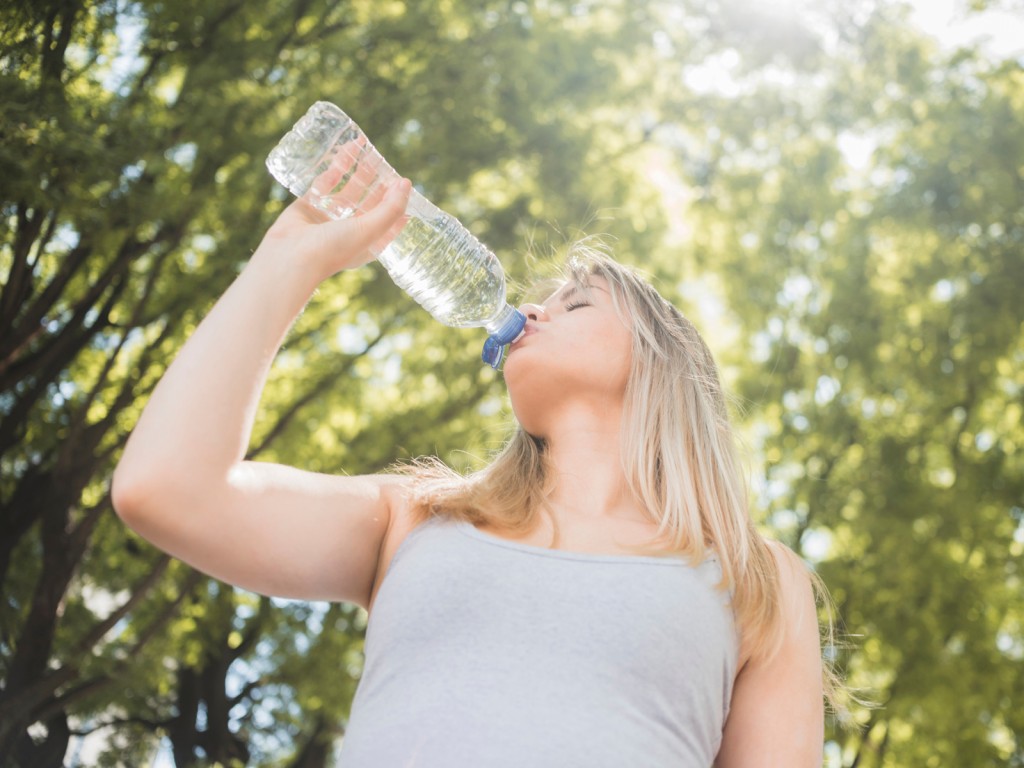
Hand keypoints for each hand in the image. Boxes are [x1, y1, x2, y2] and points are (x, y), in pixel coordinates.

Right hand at [255, 165, 410, 284]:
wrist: (290, 256)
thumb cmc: (334, 249)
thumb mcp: (371, 229)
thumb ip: (391, 208)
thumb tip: (406, 183)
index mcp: (367, 243)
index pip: (389, 222)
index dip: (398, 204)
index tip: (404, 184)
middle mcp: (349, 231)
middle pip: (368, 202)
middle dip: (377, 183)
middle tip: (385, 162)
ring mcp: (328, 219)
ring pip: (347, 190)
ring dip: (356, 171)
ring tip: (365, 150)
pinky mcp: (309, 206)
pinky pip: (324, 184)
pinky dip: (333, 170)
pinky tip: (344, 153)